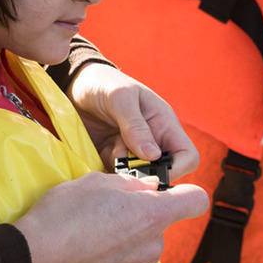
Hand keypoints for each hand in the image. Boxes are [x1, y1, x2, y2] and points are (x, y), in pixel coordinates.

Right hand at [14, 172, 209, 262]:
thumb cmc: (63, 213)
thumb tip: (150, 188)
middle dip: (140, 220)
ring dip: (126, 247)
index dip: (184, 194)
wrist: (32, 256)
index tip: (167, 194)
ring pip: (142, 255)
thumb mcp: (96, 181)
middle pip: (160, 229)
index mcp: (152, 214)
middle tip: (106, 215)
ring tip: (92, 241)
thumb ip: (132, 185)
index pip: (196, 200)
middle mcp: (152, 247)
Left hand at [68, 62, 198, 181]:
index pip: (187, 156)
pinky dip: (108, 173)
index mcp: (164, 124)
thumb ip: (135, 126)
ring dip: (123, 172)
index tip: (151, 171)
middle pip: (163, 173)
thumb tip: (154, 156)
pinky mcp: (112, 159)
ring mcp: (132, 152)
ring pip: (137, 178)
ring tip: (107, 149)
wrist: (75, 84)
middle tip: (122, 161)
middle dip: (144, 174)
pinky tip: (98, 154)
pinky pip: (116, 177)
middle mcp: (152, 141)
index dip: (176, 169)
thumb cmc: (104, 84)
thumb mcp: (120, 98)